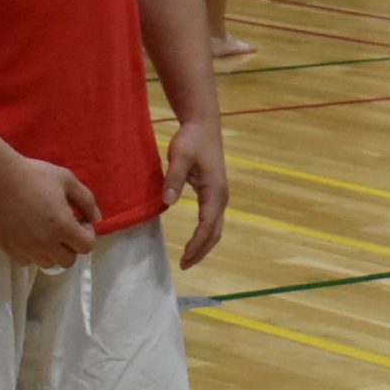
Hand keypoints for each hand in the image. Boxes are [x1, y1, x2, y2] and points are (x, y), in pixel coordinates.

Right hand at [0, 152, 99, 268]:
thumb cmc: (35, 176)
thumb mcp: (68, 180)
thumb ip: (87, 201)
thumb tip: (96, 219)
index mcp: (63, 227)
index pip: (86, 247)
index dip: (87, 234)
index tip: (79, 221)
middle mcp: (45, 243)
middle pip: (68, 260)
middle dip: (71, 245)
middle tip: (63, 227)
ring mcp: (26, 248)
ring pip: (48, 263)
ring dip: (52, 251)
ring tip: (45, 231)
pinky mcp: (9, 249)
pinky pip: (27, 261)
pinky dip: (33, 253)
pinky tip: (30, 235)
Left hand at [163, 118, 228, 268]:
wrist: (203, 124)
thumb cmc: (191, 139)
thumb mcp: (179, 156)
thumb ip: (173, 178)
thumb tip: (168, 202)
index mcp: (214, 191)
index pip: (207, 225)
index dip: (196, 244)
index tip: (183, 259)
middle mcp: (221, 197)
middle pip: (215, 231)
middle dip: (202, 250)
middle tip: (185, 265)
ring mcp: (220, 195)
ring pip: (216, 227)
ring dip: (204, 244)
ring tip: (189, 257)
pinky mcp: (215, 192)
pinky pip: (212, 219)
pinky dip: (205, 234)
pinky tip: (194, 239)